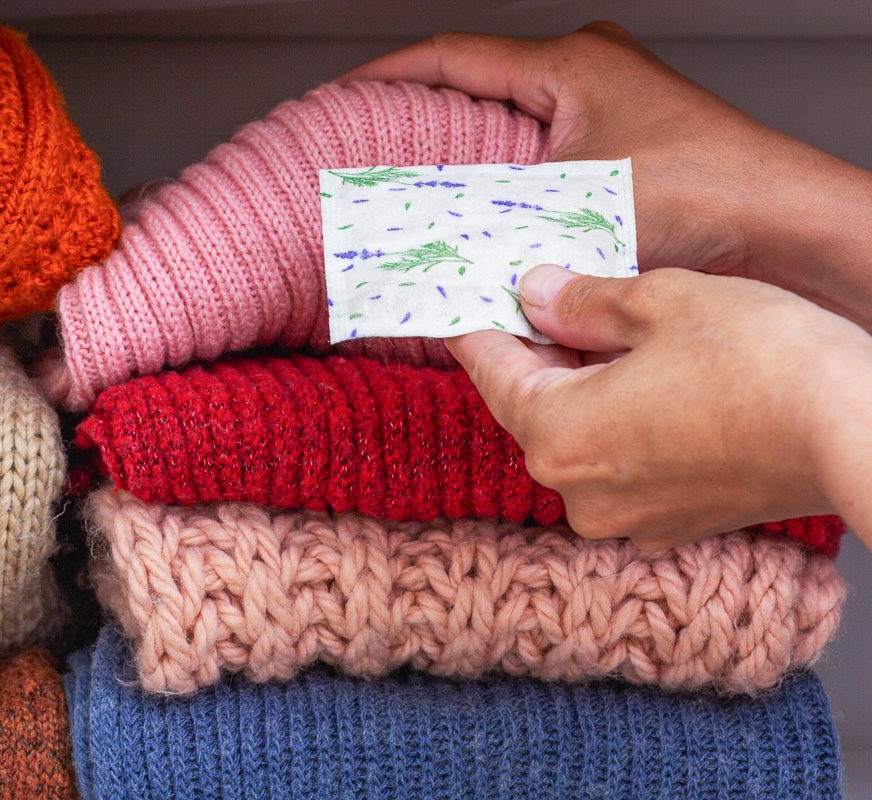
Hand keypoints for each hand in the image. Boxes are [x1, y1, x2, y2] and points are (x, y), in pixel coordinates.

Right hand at [343, 24, 871, 330]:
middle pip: (480, 81)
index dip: (388, 75)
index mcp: (570, 64)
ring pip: (513, 117)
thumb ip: (486, 217)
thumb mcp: (569, 204)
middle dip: (422, 112)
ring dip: (467, 147)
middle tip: (372, 142)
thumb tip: (420, 238)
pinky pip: (544, 144)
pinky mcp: (626, 139)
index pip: (453, 54)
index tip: (343, 94)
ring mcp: (612, 102)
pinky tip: (490, 208)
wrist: (785, 225)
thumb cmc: (706, 197)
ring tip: (420, 181)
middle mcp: (591, 70)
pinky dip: (509, 171)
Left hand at [445, 264, 871, 549]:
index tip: (460, 302)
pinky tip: (649, 382)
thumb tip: (536, 292)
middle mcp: (578, 492)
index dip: (476, 325)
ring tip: (607, 332)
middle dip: (537, 350)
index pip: (491, 369)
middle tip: (543, 298)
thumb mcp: (660, 301)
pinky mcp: (671, 523)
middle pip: (531, 405)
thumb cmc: (763, 361)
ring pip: (578, 435)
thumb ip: (583, 299)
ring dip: (581, 386)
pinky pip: (621, 464)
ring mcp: (626, 517)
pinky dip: (621, 423)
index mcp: (556, 434)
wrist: (859, 431)